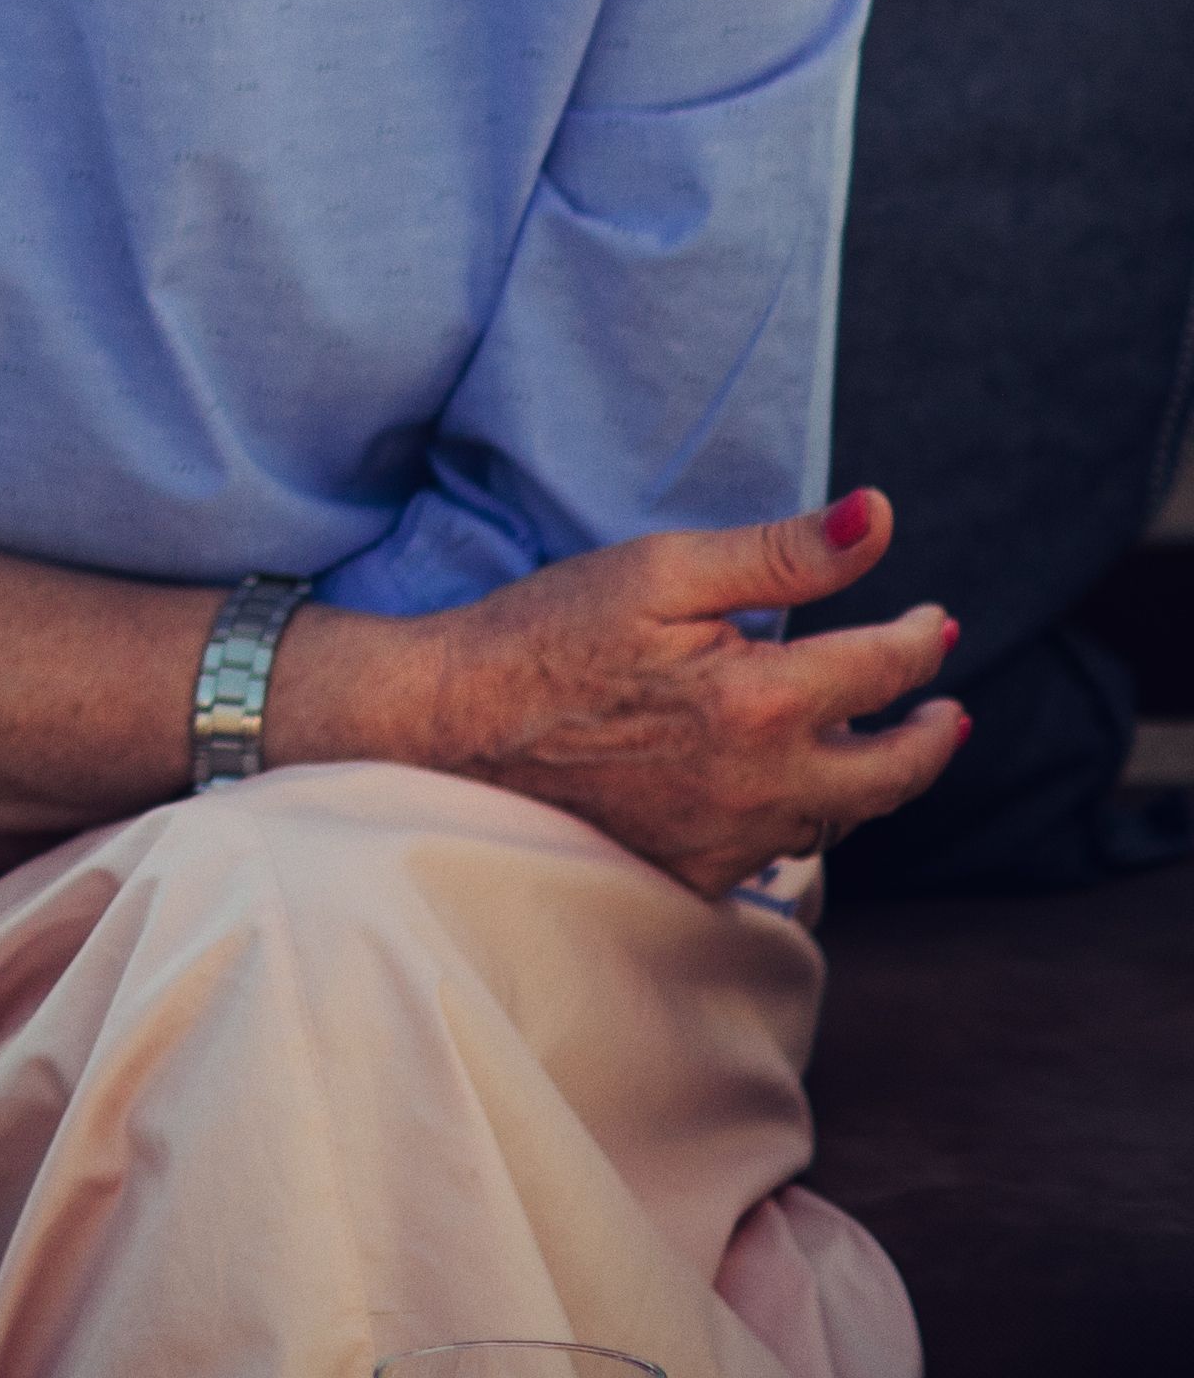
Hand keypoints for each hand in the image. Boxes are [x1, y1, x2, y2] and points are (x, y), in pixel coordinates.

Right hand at [312, 492, 968, 894]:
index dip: (921, 637)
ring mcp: (730, 841)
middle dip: (933, 735)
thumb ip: (783, 551)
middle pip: (898, 772)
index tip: (931, 621)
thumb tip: (881, 518)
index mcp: (764, 700)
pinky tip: (774, 784)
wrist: (446, 724)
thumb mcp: (660, 568)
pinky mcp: (692, 873)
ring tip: (865, 741)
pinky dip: (795, 815)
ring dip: (867, 777)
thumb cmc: (544, 634)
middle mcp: (765, 785)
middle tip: (945, 709)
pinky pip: (776, 852)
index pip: (890, 668)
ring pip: (840, 817)